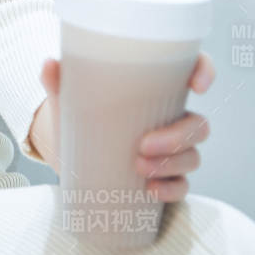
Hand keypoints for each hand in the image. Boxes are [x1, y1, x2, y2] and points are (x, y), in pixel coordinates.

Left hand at [30, 52, 215, 203]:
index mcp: (155, 90)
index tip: (198, 86)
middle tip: (143, 145)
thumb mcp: (69, 99)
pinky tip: (151, 191)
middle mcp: (170, 119)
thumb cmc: (80, 117)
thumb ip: (59, 81)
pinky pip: (183, 186)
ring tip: (139, 168)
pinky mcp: (165, 179)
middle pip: (198, 125)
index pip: (193, 71)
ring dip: (173, 164)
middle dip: (178, 137)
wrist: (71, 157)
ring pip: (193, 156)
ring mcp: (172, 152)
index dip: (205, 72)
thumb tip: (49, 63)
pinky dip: (171, 189)